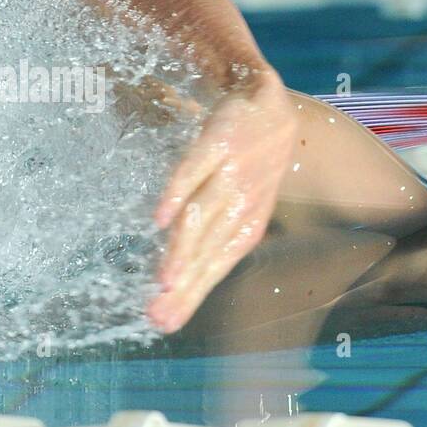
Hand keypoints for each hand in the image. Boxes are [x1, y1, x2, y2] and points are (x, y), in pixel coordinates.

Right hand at [148, 71, 293, 332]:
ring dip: (184, 250)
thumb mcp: (241, 206)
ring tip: (164, 282)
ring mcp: (231, 172)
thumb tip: (180, 285)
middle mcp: (242, 202)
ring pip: (202, 216)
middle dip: (186, 285)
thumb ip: (212, 240)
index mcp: (249, 222)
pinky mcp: (217, 141)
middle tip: (158, 316)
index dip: (195, 294)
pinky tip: (159, 218)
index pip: (219, 264)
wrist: (268, 103)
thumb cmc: (249, 164)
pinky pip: (194, 170)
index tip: (167, 323)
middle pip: (209, 249)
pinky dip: (177, 193)